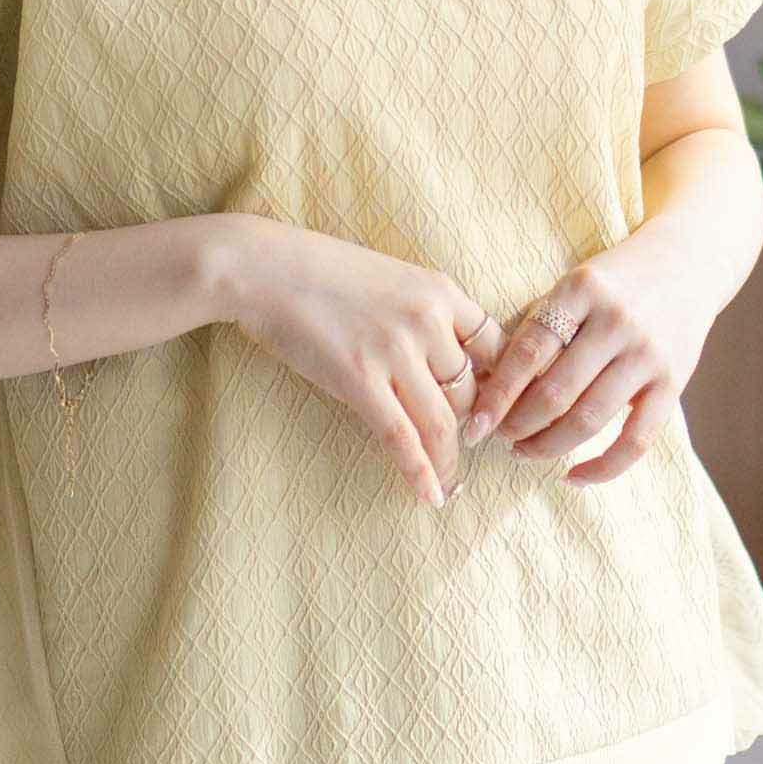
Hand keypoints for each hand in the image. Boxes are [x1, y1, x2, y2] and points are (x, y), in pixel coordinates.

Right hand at [226, 214, 508, 506]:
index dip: (498, 386)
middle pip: (470, 391)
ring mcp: (395, 351)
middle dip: (472, 427)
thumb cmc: (320, 272)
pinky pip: (401, 436)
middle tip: (467, 451)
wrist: (264, 268)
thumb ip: (421, 315)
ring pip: (442, 421)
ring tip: (451, 482)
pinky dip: (420, 471)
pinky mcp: (360, 379)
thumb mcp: (390, 278)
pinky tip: (430, 495)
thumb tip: (441, 362)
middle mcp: (427, 321)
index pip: (496, 348)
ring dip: (450, 459)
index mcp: (439, 291)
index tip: (489, 410)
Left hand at [460, 226, 717, 485]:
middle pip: (555, 392)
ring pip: (589, 419)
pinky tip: (573, 476)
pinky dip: (603, 467)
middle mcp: (616, 321)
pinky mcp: (674, 382)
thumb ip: (538, 330)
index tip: (473, 423)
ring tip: (524, 451)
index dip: (496, 394)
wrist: (685, 264)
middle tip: (499, 437)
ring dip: (548, 445)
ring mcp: (648, 353)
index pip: (528, 352)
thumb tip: (486, 388)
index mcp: (580, 291)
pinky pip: (637, 439)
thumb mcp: (571, 288)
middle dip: (518, 425)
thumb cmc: (610, 284)